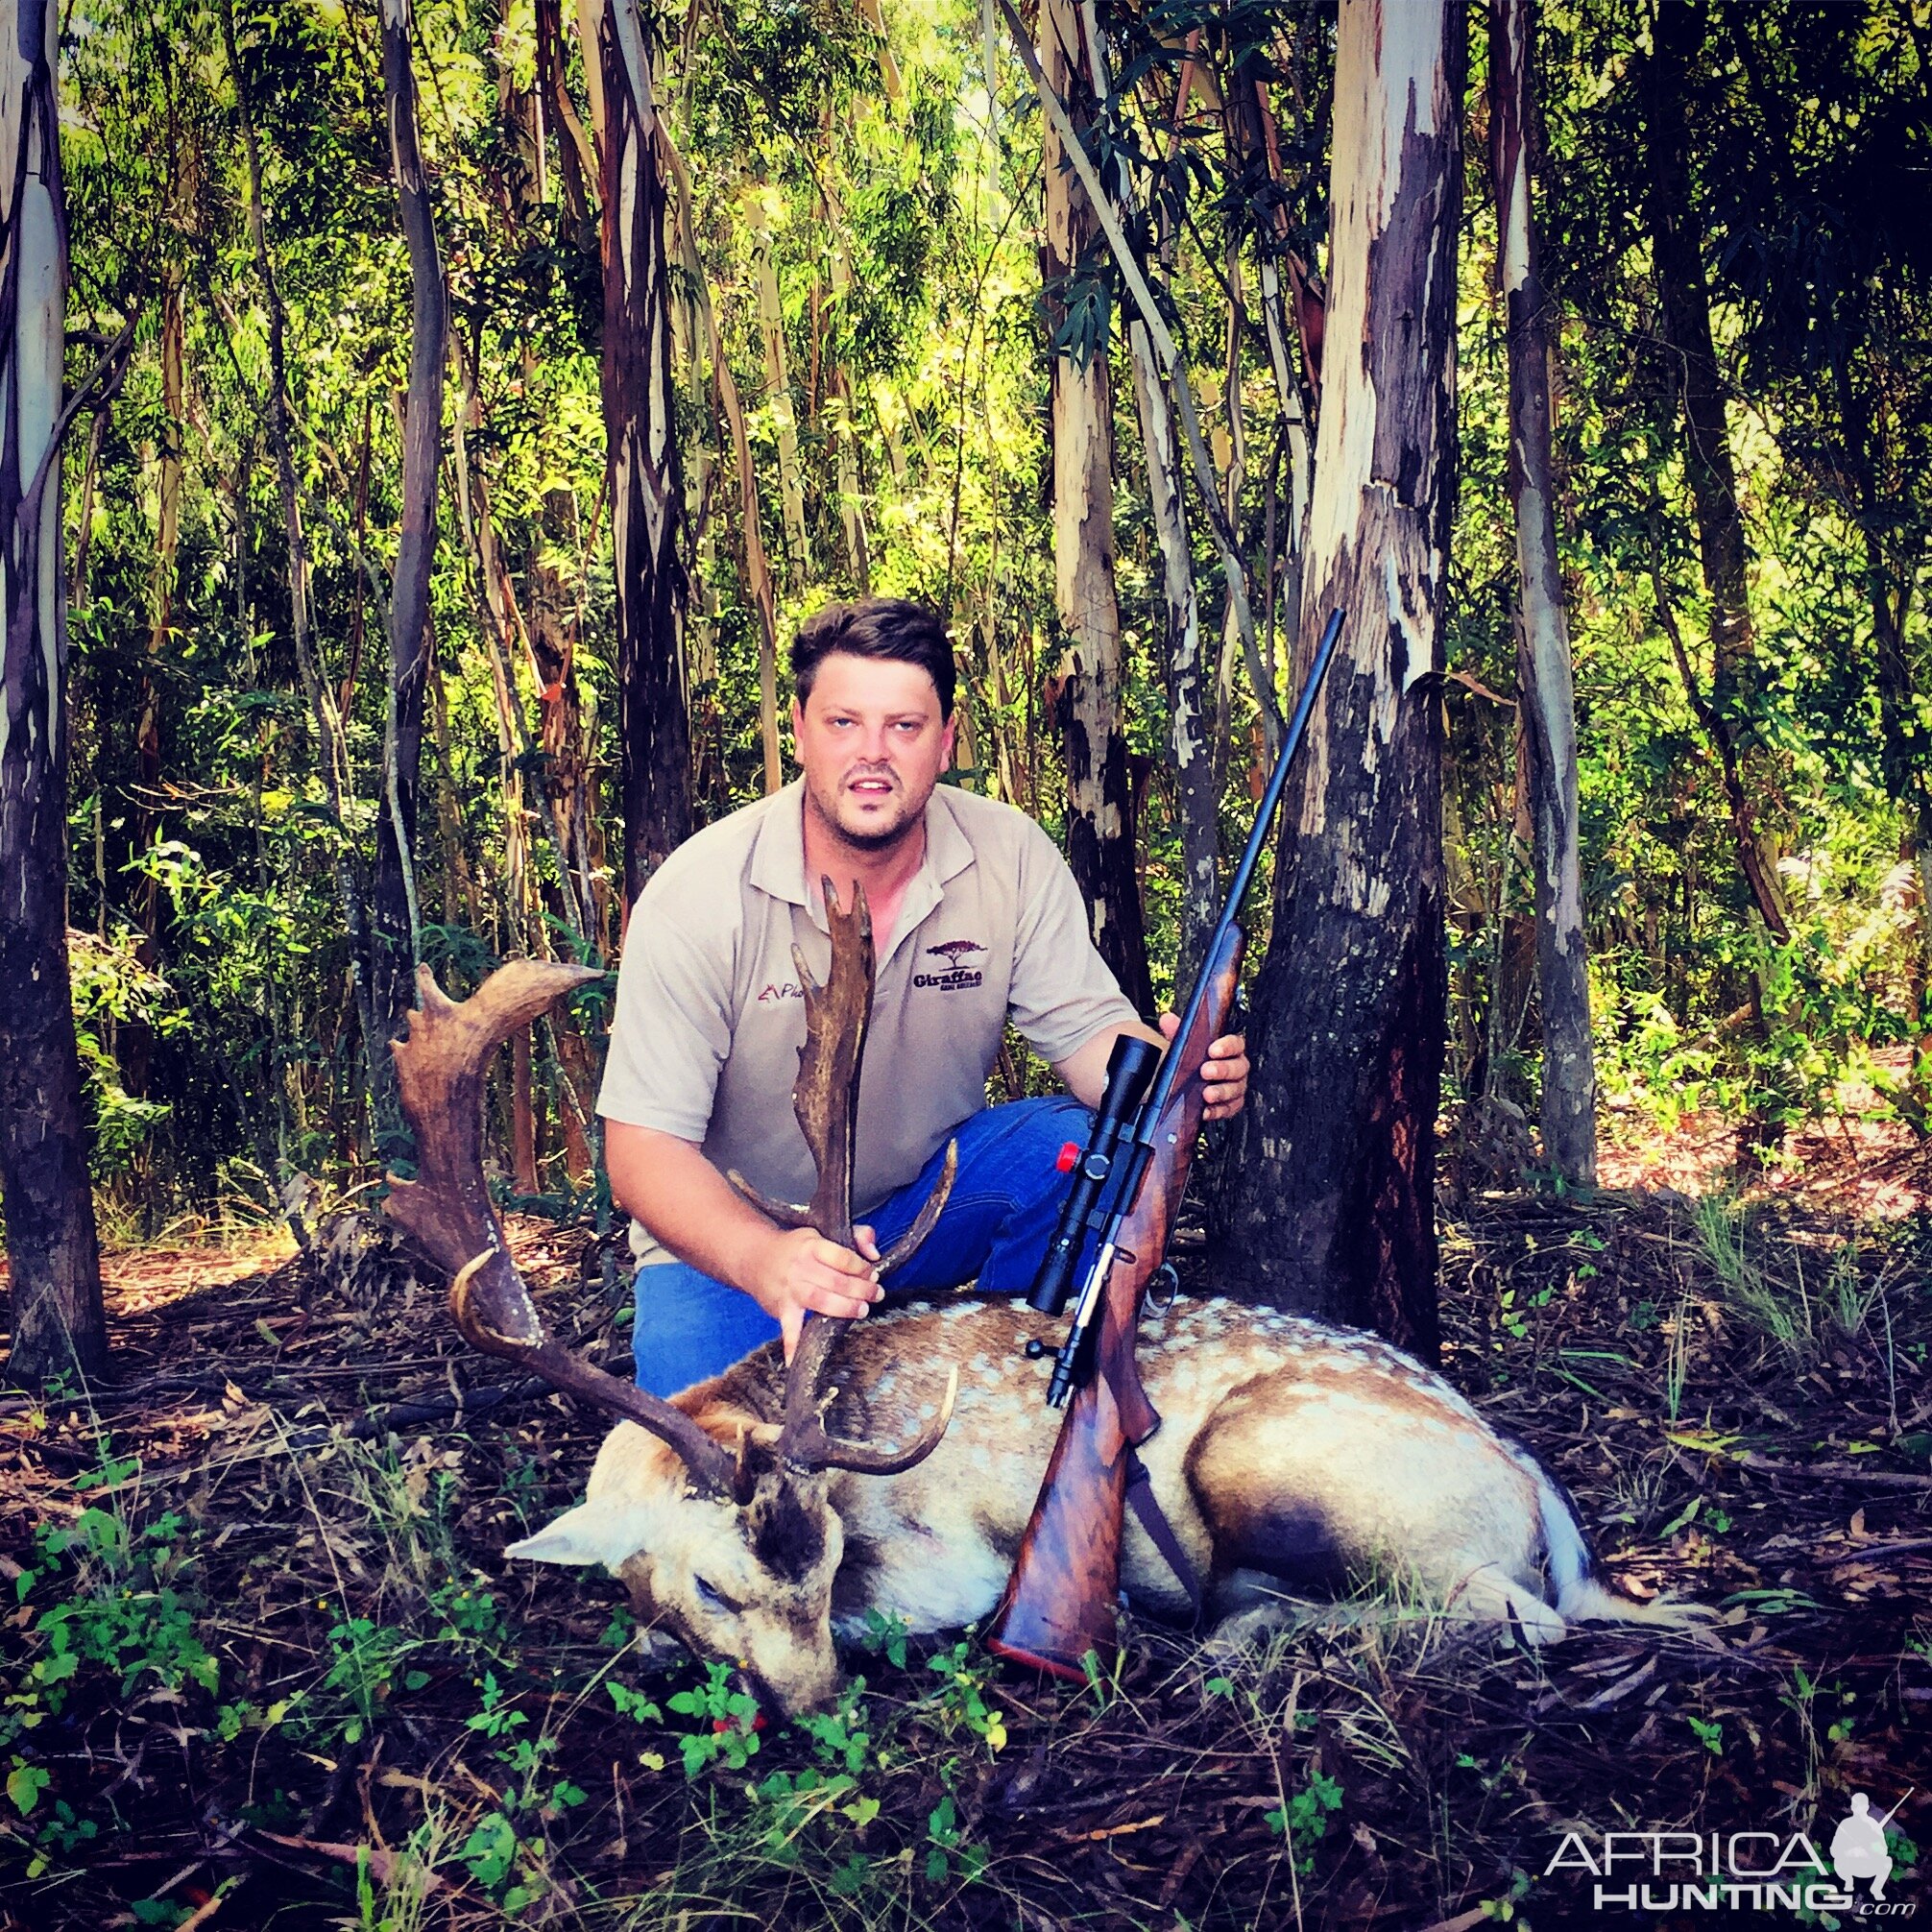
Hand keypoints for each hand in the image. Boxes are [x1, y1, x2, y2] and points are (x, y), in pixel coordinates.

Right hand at [749, 1222, 883, 1362]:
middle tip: (876, 1294)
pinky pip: (788, 1328)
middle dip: (860, 1289)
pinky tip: (795, 1360)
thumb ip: (856, 1235)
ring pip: (819, 1300)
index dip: (861, 1267)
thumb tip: (874, 1253)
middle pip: (835, 1280)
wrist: (756, 1258)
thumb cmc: (796, 1248)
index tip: (872, 1273)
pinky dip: (791, 1344)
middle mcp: (799, 1268)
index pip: (841, 1257)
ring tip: (862, 1310)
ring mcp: (789, 1289)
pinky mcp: (781, 1309)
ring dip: (844, 1308)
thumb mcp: (824, 1233)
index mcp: (811, 1246)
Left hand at [1158, 1012, 1248, 1120]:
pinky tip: (1205, 1110)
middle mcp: (1236, 1067)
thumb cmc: (1191, 1060)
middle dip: (1223, 1070)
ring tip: (1206, 1093)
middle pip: (1238, 1067)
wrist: (1185, 1083)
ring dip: (1221, 1092)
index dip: (1227, 1046)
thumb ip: (1177, 1031)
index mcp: (1228, 1049)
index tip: (1213, 1050)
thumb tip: (1167, 1019)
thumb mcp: (1183, 1044)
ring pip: (1235, 1090)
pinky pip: (1228, 1109)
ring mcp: (1234, 1087)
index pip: (1235, 1044)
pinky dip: (1217, 1111)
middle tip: (1206, 1071)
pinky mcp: (1230, 1105)